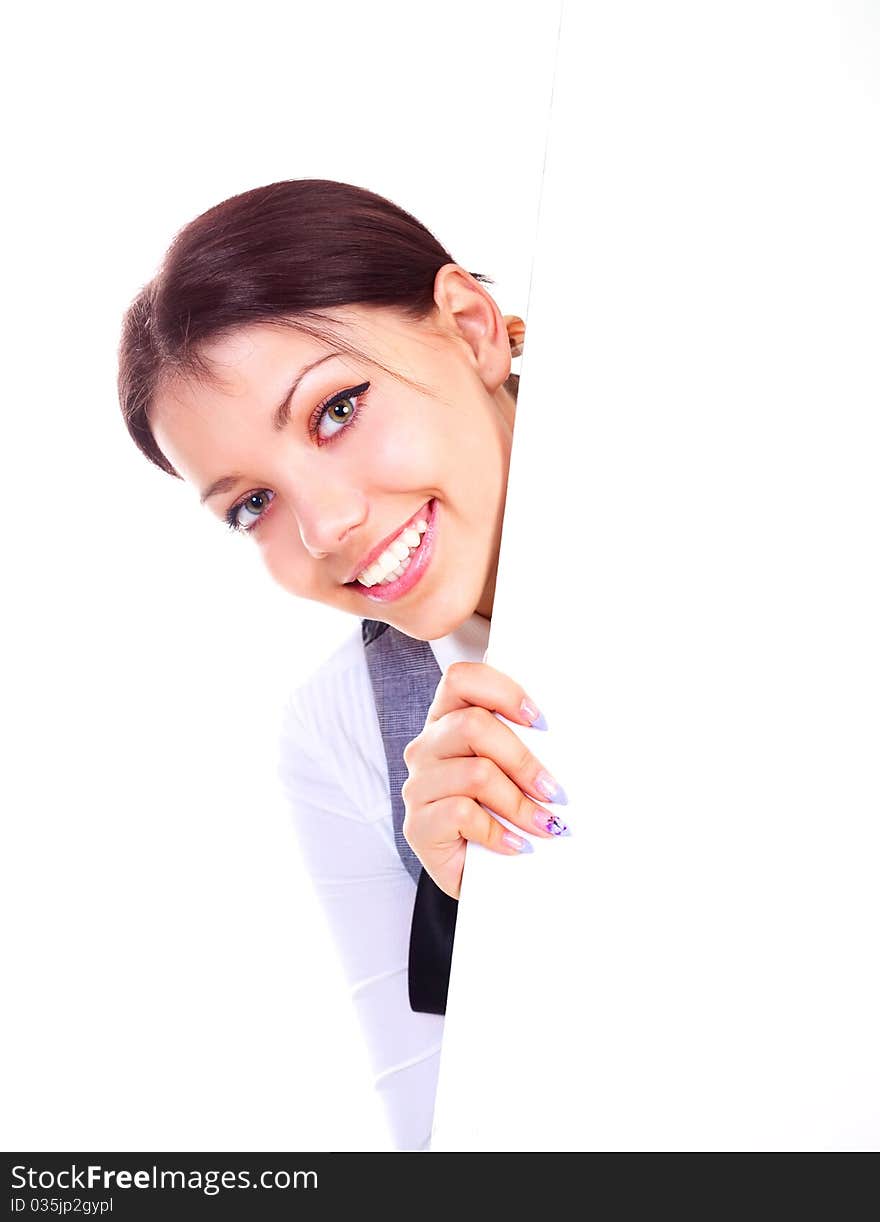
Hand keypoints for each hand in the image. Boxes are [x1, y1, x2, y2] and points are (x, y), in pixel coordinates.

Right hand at [401, 661, 568, 899]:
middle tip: (554, 790)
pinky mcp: (417, 825)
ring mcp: (418, 786)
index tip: (540, 721)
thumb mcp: (514, 771)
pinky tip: (516, 844)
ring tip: (545, 825)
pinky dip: (498, 831)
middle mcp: (426, 747)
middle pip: (472, 725)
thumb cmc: (503, 815)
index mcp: (448, 721)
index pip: (461, 679)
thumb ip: (525, 742)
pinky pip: (462, 814)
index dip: (502, 692)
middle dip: (523, 759)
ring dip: (520, 803)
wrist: (486, 880)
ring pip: (476, 773)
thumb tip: (567, 730)